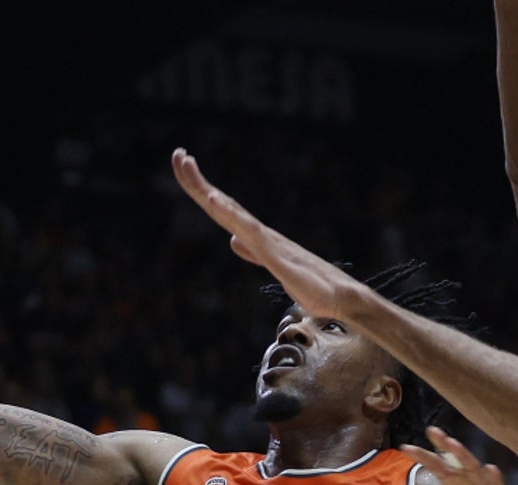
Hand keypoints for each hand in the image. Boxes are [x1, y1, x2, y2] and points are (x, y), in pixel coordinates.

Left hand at [171, 148, 359, 320]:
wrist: (339, 297)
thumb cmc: (309, 284)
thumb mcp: (272, 266)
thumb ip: (252, 251)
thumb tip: (233, 239)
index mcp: (254, 236)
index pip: (222, 210)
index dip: (201, 190)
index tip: (184, 165)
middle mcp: (259, 233)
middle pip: (222, 204)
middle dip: (198, 181)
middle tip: (178, 154)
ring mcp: (268, 242)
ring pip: (233, 213)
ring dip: (210, 192)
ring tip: (190, 167)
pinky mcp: (276, 255)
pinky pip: (250, 231)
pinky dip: (231, 214)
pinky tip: (215, 202)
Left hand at [381, 426, 517, 484]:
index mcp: (450, 483)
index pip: (434, 465)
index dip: (421, 456)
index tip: (405, 447)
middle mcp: (466, 480)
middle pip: (454, 459)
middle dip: (444, 445)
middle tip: (432, 431)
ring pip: (474, 468)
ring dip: (464, 455)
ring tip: (453, 444)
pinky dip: (494, 479)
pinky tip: (490, 469)